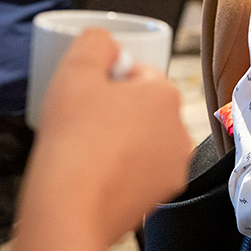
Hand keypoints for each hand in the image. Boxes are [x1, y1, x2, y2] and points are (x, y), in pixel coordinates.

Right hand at [25, 28, 191, 248]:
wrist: (70, 209)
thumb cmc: (74, 140)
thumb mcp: (75, 69)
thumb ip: (96, 42)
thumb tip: (107, 42)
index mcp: (165, 94)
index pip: (138, 74)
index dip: (107, 83)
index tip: (87, 99)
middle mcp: (180, 130)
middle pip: (144, 108)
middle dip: (118, 113)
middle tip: (85, 125)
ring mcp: (173, 167)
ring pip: (145, 141)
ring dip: (122, 142)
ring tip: (89, 152)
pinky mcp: (162, 197)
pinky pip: (142, 173)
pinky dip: (124, 172)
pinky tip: (98, 176)